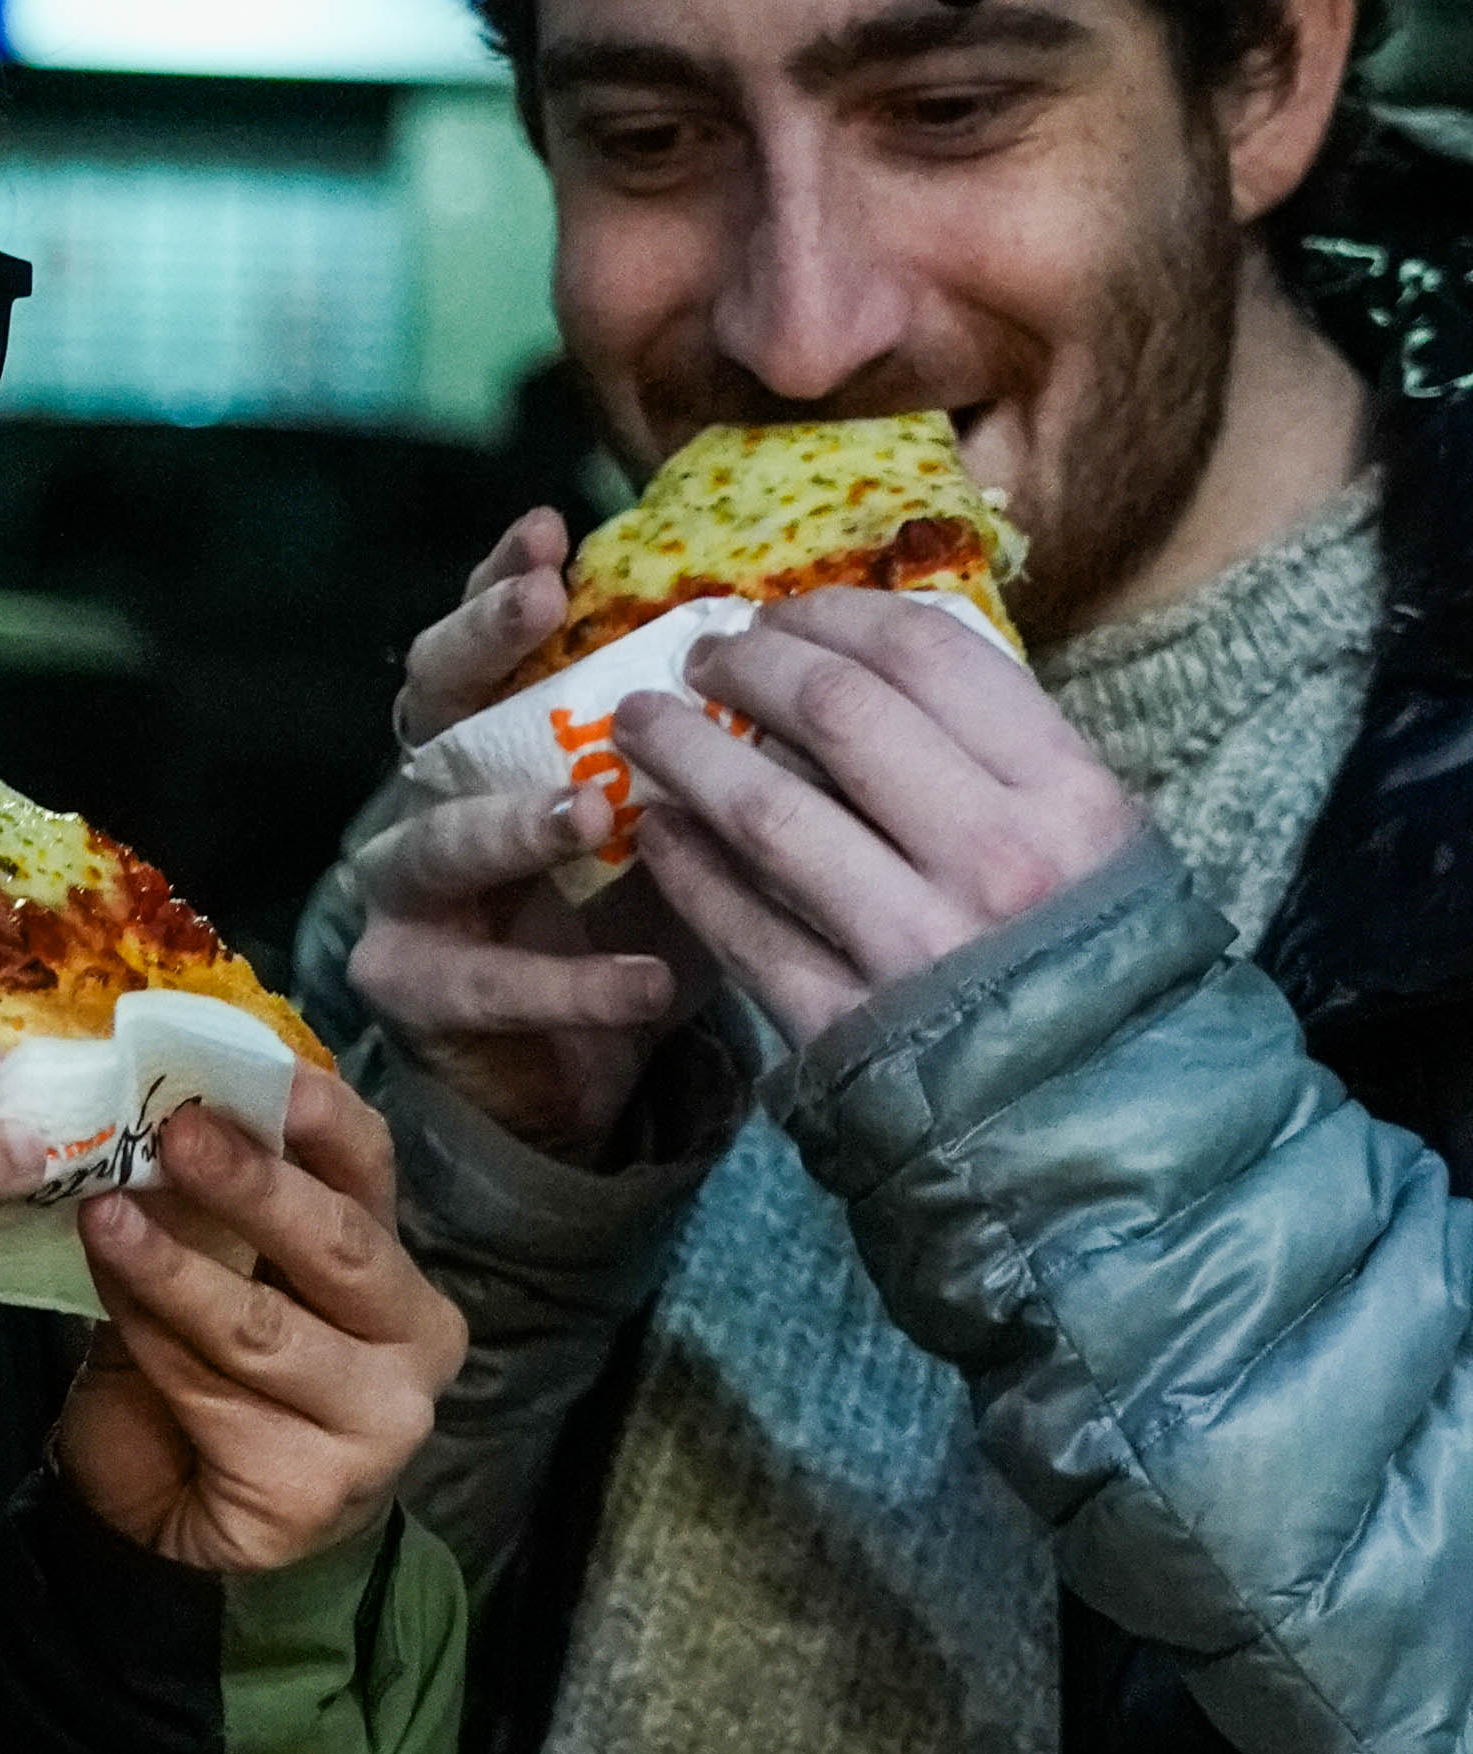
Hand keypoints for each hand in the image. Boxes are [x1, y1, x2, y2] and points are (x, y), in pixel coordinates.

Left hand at [56, 1076, 468, 1571]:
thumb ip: (208, 1208)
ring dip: (174, 1268)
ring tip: (105, 1216)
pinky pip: (216, 1395)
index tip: (266, 1075)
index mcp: (390, 1264)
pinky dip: (153, 1345)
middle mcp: (412, 1336)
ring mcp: (380, 1419)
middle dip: (253, 1185)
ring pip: (267, 1327)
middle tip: (176, 1133)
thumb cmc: (204, 1376)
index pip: (371, 1171)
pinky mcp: (321, 1486)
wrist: (178, 1522)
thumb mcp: (214, 1272)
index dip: (321, 1119)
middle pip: (340, 1244)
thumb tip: (152, 1111)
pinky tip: (110, 1314)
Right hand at [351, 508, 712, 1150]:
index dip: (501, 580)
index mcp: (487, 740)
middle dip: (481, 647)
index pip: (485, 641)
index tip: (553, 530)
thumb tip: (803, 666)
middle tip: (542, 606)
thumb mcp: (667, 822)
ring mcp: (405, 894)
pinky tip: (644, 978)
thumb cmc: (624, 919)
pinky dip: (572, 982)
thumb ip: (703, 755)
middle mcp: (427, 796)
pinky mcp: (410, 987)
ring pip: (439, 841)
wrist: (565, 1070)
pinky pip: (486, 981)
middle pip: (430, 706)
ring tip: (588, 813)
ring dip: (515, 824)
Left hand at [615, 590, 1142, 1048]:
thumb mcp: (1100, 844)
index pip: (929, 656)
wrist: (1112, 1141)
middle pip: (835, 712)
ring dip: (688, 751)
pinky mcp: (849, 1028)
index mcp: (1067, 794)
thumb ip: (1004, 758)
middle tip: (699, 654)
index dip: (834, 615)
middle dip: (747, 666)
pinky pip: (743, 929)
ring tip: (641, 723)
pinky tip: (657, 831)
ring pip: (769, 810)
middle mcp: (994, 858)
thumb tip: (870, 666)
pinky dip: (687, 868)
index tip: (781, 612)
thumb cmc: (1103, 971)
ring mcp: (917, 946)